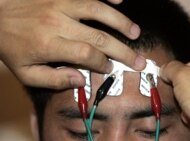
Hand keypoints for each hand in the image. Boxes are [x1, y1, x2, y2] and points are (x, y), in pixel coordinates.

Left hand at [0, 0, 145, 88]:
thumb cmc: (10, 44)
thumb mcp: (25, 72)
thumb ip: (53, 79)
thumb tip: (80, 80)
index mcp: (50, 45)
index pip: (87, 55)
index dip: (103, 64)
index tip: (110, 68)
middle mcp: (58, 22)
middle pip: (99, 37)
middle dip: (123, 51)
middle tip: (139, 60)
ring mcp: (60, 4)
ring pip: (98, 11)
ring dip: (120, 22)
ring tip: (135, 33)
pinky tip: (120, 0)